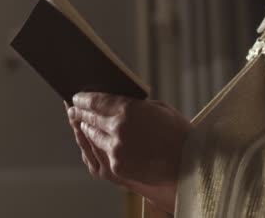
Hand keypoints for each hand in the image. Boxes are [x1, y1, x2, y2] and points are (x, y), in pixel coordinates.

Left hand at [65, 92, 190, 212]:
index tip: (76, 96)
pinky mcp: (117, 167)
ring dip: (85, 129)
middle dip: (80, 112)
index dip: (84, 98)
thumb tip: (116, 103)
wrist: (191, 164)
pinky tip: (92, 141)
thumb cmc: (179, 134)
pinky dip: (95, 146)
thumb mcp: (158, 109)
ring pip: (92, 136)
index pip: (97, 101)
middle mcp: (118, 129)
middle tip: (73, 109)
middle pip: (90, 118)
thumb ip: (135, 106)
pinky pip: (100, 154)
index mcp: (128, 110)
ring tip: (81, 123)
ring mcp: (116, 150)